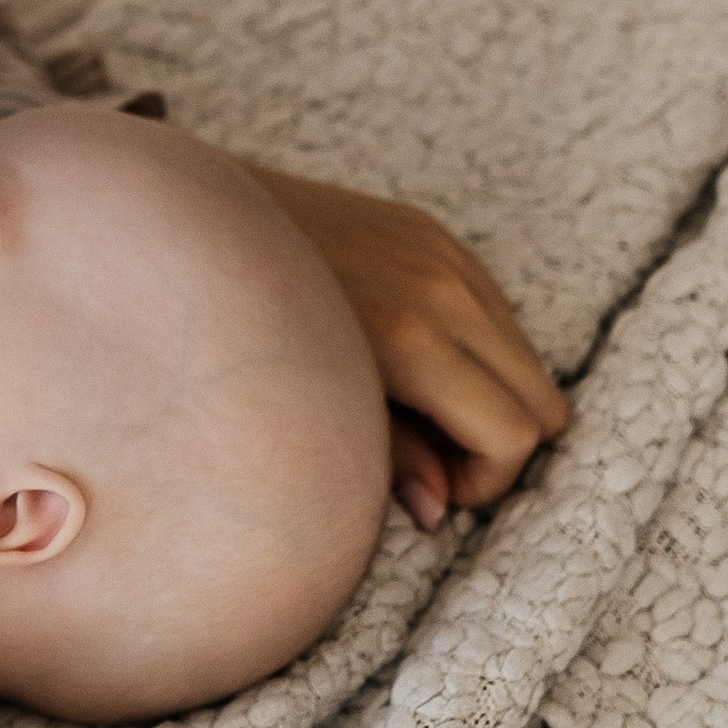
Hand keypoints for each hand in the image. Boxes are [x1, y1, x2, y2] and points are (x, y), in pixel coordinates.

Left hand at [249, 164, 567, 528]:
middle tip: (432, 457)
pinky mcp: (431, 229)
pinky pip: (497, 309)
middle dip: (500, 444)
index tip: (437, 487)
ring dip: (492, 395)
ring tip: (417, 409)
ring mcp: (442, 251)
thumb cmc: (233, 330)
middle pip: (542, 400)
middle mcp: (442, 289)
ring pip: (528, 357)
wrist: (185, 218)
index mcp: (411, 339)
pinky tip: (413, 361)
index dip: (486, 480)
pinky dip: (477, 350)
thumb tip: (439, 509)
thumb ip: (387, 461)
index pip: (515, 433)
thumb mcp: (309, 413)